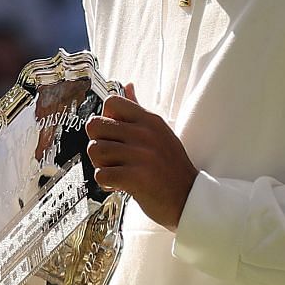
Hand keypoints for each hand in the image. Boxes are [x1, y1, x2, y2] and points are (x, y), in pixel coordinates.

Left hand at [84, 84, 198, 229]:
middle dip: (97, 143)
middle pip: (95, 126)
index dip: (106, 118)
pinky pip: (101, 174)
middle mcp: (145, 134)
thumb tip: (127, 86)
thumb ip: (138, 110)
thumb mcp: (160, 132)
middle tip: (111, 157)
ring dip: (101, 165)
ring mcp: (141, 155)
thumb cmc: (170, 167)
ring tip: (117, 171)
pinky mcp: (136, 178)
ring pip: (95, 150)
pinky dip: (106, 183)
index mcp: (149, 120)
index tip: (115, 135)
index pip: (111, 102)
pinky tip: (119, 185)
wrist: (189, 199)